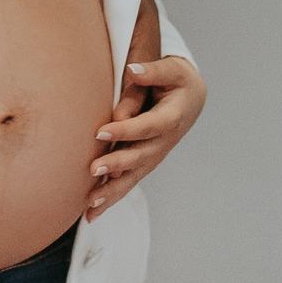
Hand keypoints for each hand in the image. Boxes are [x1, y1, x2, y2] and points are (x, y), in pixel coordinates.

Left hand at [85, 55, 206, 221]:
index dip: (125, 130)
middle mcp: (164, 142)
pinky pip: (128, 181)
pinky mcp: (145, 162)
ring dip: (112, 191)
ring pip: (133, 176)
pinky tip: (92, 212)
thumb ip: (153, 72)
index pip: (146, 127)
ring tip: (90, 205)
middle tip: (92, 170)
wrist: (191, 100)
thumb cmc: (177, 82)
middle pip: (140, 157)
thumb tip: (133, 70)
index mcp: (171, 118)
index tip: (100, 132)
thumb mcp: (173, 71)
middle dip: (116, 165)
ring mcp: (155, 155)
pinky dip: (111, 197)